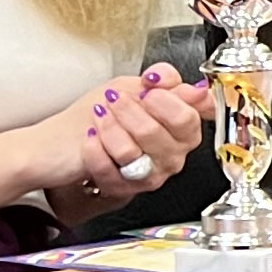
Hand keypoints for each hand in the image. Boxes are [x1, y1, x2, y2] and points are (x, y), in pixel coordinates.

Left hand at [25, 66, 209, 200]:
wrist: (76, 135)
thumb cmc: (108, 110)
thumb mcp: (138, 85)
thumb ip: (169, 83)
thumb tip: (195, 89)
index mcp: (184, 131)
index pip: (187, 118)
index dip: (164, 100)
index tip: (148, 89)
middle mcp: (172, 156)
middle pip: (154, 132)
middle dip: (127, 109)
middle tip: (114, 99)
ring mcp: (149, 175)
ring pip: (129, 151)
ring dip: (108, 127)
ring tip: (99, 115)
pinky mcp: (123, 189)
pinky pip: (108, 169)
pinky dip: (93, 149)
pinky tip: (90, 137)